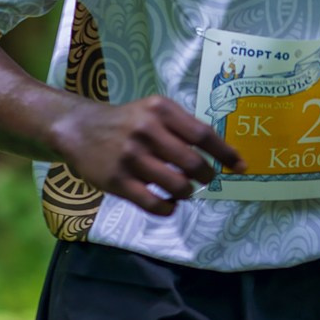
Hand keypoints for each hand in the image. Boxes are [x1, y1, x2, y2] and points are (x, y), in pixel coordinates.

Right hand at [49, 95, 240, 216]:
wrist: (79, 129)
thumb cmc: (126, 122)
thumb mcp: (153, 111)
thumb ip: (182, 127)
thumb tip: (220, 154)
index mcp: (160, 111)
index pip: (203, 135)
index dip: (226, 154)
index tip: (240, 167)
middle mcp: (146, 131)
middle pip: (193, 163)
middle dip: (206, 176)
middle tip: (205, 179)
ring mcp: (131, 157)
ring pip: (177, 186)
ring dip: (187, 192)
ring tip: (184, 190)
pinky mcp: (117, 181)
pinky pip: (155, 204)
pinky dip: (169, 208)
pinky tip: (169, 204)